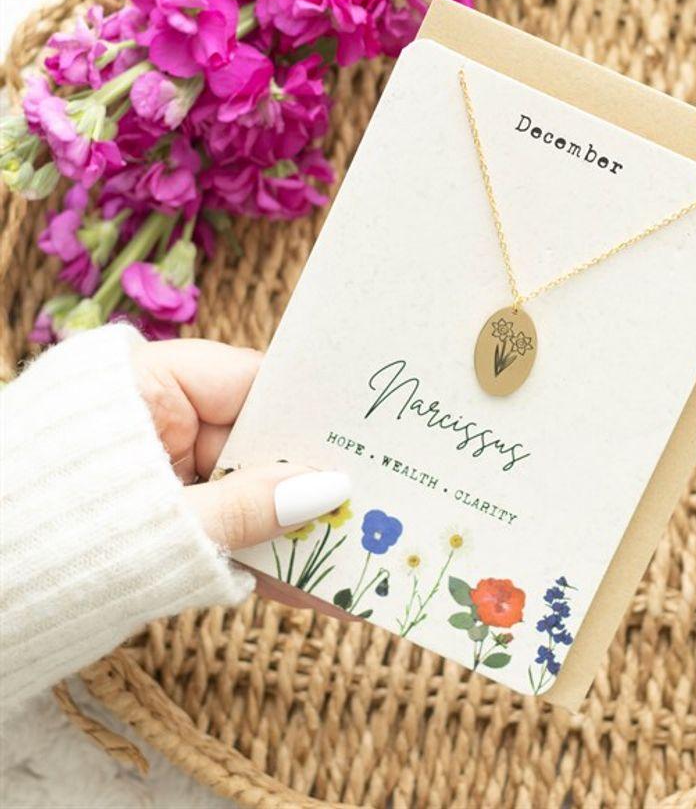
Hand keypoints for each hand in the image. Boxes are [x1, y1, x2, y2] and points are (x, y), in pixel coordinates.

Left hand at [130, 337, 353, 617]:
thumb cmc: (40, 532)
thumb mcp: (160, 520)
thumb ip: (247, 506)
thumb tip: (329, 489)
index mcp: (155, 383)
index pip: (257, 383)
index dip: (315, 413)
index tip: (370, 440)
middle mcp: (166, 418)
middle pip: (263, 441)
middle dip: (315, 483)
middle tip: (380, 509)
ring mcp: (166, 468)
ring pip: (252, 491)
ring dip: (298, 530)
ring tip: (359, 557)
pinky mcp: (164, 515)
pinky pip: (228, 527)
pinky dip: (262, 556)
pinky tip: (314, 587)